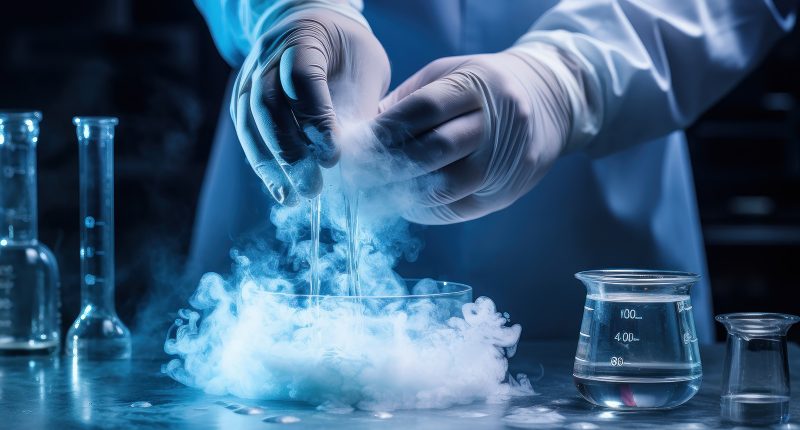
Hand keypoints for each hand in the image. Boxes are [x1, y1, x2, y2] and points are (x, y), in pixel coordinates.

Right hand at [232, 9, 389, 204]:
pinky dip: (262, 161)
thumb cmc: (350, 53)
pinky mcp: (244, 98)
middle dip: (289, 151)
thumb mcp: (367, 70)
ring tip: (290, 196)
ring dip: (270, 164)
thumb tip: (355, 164)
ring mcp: (249, 75)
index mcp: (304, 38)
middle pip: (267, 104)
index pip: (302, 79)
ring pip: (248, 121)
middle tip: (310, 187)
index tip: (333, 157)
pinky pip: (246, 131)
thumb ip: (359, 110)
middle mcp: (268, 54)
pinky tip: (279, 186)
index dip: (316, 120)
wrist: (319, 30)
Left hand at [371, 47, 574, 223]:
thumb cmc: (483, 86)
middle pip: (434, 151)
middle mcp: (499, 123)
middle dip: (386, 166)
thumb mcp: (446, 75)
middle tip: (355, 175)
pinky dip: (423, 209)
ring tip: (372, 192)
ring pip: (446, 187)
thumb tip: (361, 135)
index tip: (353, 145)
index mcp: (480, 85)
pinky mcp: (508, 192)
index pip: (424, 109)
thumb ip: (405, 101)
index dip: (384, 130)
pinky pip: (458, 209)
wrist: (549, 102)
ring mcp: (507, 162)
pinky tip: (401, 202)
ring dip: (401, 193)